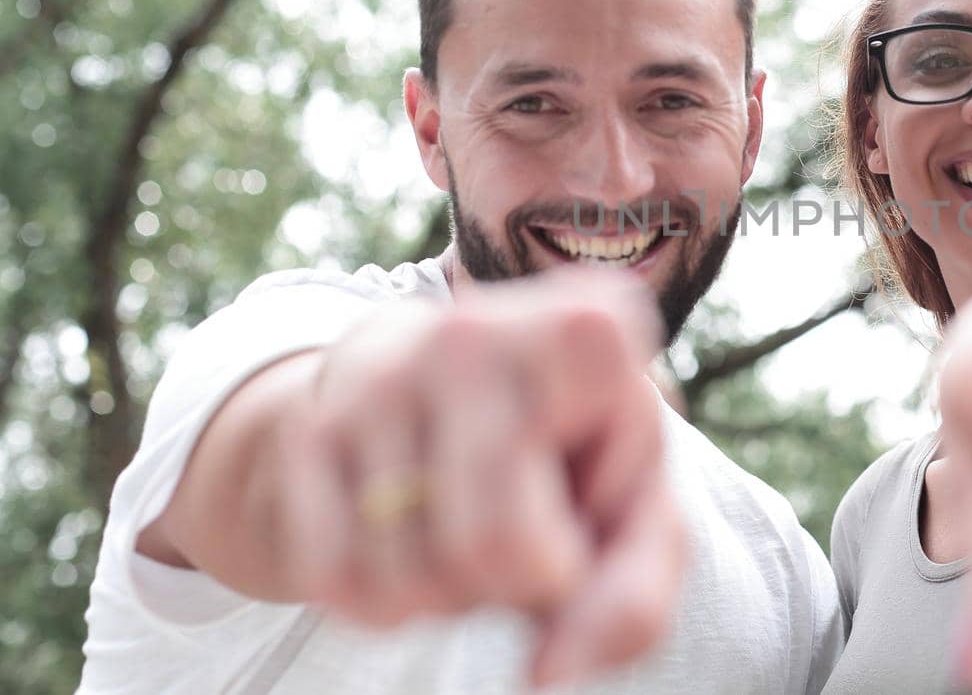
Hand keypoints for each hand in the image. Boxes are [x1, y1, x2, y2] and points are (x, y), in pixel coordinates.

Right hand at [272, 267, 682, 686]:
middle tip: (526, 536)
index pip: (552, 546)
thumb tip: (544, 675)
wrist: (463, 381)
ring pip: (399, 575)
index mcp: (593, 333)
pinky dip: (378, 598)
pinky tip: (415, 538)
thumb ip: (632, 599)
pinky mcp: (311, 417)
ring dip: (443, 594)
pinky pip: (330, 575)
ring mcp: (382, 372)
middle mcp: (478, 332)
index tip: (582, 502)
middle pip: (479, 553)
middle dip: (505, 588)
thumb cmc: (576, 451)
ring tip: (474, 523)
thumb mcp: (638, 512)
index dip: (566, 568)